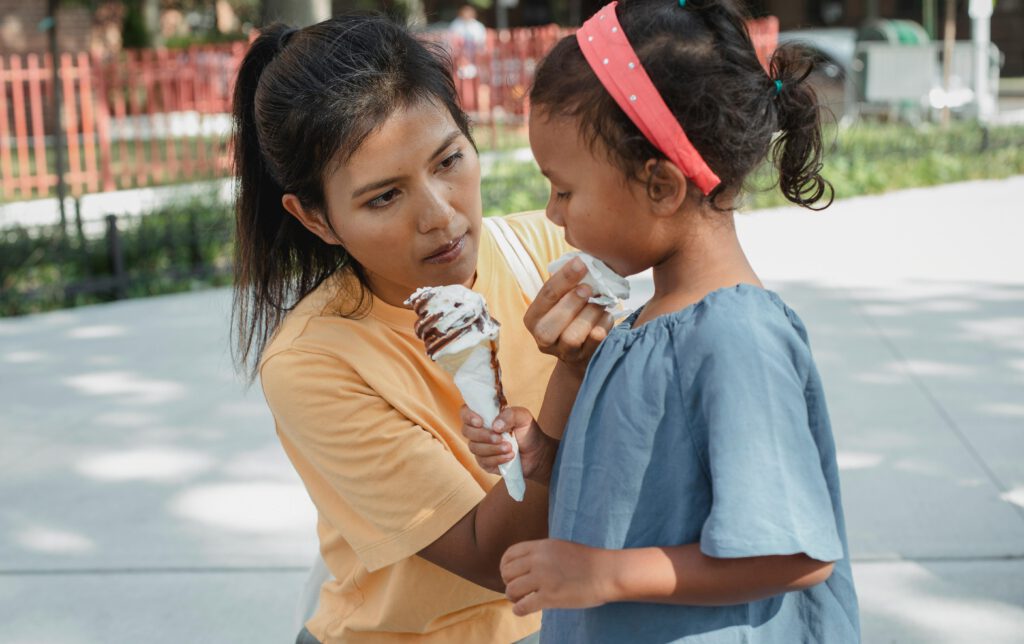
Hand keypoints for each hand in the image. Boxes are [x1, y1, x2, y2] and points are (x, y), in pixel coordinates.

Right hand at [461, 406, 556, 483]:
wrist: (537, 454)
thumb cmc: (528, 432)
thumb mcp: (523, 417)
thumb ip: (510, 414)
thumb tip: (495, 425)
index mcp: (485, 416)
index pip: (465, 412)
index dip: (468, 416)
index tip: (480, 422)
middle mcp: (479, 431)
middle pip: (467, 431)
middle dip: (483, 435)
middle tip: (501, 437)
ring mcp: (480, 447)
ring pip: (474, 448)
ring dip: (493, 449)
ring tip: (510, 448)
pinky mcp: (484, 462)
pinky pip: (483, 461)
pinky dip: (497, 459)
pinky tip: (510, 457)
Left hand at [501, 539, 616, 615]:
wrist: (606, 572)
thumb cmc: (587, 561)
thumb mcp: (560, 547)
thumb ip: (541, 553)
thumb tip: (524, 564)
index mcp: (541, 546)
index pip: (509, 555)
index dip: (505, 566)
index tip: (510, 575)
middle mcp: (539, 560)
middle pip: (507, 573)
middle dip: (509, 583)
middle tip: (517, 590)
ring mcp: (544, 578)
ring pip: (512, 590)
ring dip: (513, 597)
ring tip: (521, 600)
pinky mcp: (550, 597)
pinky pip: (523, 606)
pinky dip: (519, 610)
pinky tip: (523, 610)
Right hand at [525, 258, 612, 372]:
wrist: (580, 351)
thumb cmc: (570, 315)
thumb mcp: (561, 300)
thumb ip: (565, 285)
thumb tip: (582, 261)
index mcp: (533, 318)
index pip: (546, 295)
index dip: (564, 278)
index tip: (581, 263)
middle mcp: (542, 338)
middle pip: (554, 321)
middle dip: (574, 301)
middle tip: (589, 288)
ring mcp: (562, 352)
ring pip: (573, 336)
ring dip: (590, 314)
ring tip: (600, 303)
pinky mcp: (582, 359)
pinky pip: (594, 342)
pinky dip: (603, 324)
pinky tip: (606, 315)